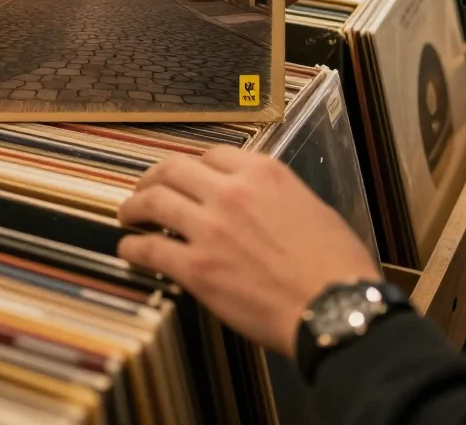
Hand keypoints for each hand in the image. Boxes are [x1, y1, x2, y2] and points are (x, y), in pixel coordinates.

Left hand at [117, 147, 379, 356]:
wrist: (337, 310)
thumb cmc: (337, 266)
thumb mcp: (313, 207)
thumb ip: (277, 195)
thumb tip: (259, 200)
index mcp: (262, 173)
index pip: (213, 154)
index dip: (194, 166)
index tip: (187, 177)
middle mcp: (231, 192)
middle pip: (173, 169)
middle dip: (152, 177)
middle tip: (144, 188)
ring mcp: (210, 229)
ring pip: (154, 202)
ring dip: (134, 206)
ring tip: (127, 214)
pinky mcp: (197, 268)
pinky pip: (151, 250)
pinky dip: (133, 249)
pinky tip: (128, 250)